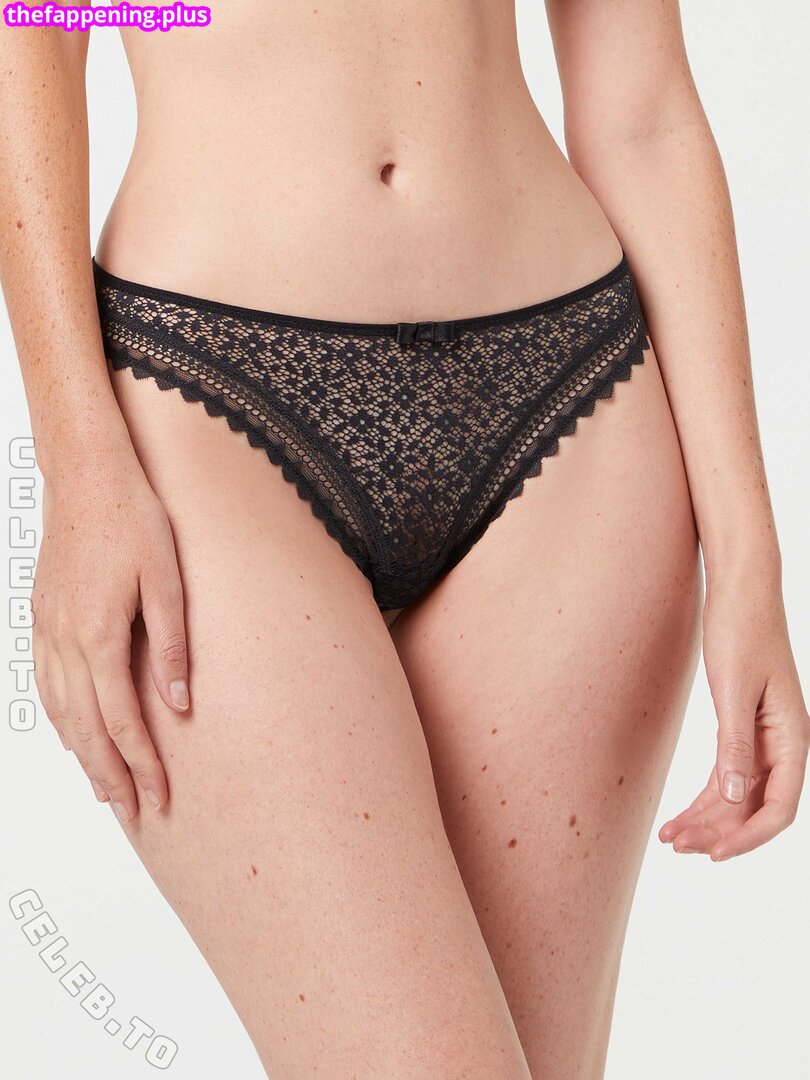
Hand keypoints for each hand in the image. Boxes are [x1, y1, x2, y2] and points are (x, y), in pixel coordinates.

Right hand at [32, 445, 189, 823]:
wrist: (86, 476)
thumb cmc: (132, 518)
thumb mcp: (167, 578)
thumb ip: (172, 645)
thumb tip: (181, 703)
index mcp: (99, 633)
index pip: (122, 720)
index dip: (141, 763)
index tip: (159, 795)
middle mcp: (65, 640)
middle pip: (86, 728)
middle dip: (111, 775)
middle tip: (133, 811)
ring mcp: (47, 629)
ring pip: (61, 712)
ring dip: (83, 755)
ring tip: (104, 789)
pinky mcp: (41, 617)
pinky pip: (45, 683)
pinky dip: (59, 719)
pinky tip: (72, 734)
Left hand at [659, 573, 809, 859]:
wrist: (739, 589)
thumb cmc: (741, 630)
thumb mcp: (734, 689)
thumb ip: (735, 745)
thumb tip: (732, 796)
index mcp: (792, 737)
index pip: (778, 807)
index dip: (747, 838)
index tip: (712, 854)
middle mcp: (783, 743)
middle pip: (754, 807)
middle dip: (717, 832)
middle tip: (675, 844)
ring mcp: (764, 736)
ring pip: (739, 794)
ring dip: (707, 818)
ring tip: (670, 836)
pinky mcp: (744, 725)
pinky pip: (729, 773)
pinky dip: (706, 795)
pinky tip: (683, 811)